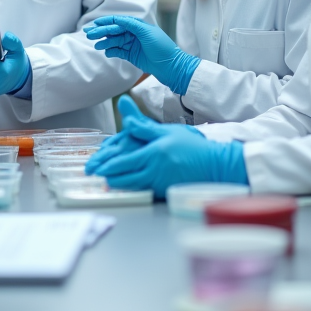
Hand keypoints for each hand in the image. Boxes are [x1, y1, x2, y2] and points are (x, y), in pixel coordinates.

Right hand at [84, 15, 199, 95]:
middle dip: (101, 32)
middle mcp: (135, 34)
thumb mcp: (147, 33)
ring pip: (115, 42)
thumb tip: (117, 19)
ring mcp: (133, 45)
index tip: (95, 24)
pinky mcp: (132, 56)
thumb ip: (132, 25)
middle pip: (115, 31)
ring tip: (95, 45)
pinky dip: (111, 51)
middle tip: (89, 35)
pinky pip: (119, 52)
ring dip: (105, 42)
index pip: (119, 21)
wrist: (172, 68)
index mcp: (139, 26)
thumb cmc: (162, 48)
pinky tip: (105, 51)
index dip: (106, 22)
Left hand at [87, 96, 246, 197]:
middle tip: (95, 176)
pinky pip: (145, 191)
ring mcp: (161, 182)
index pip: (124, 161)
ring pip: (133, 185)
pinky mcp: (166, 191)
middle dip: (108, 177)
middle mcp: (155, 169)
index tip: (96, 167)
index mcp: (153, 153)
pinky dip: (133, 190)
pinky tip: (127, 188)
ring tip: (107, 183)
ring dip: (118, 184)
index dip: (108, 165)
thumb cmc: (192, 146)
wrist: (215, 164)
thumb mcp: (167, 132)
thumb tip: (126, 119)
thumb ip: (144, 127)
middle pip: (125, 176)